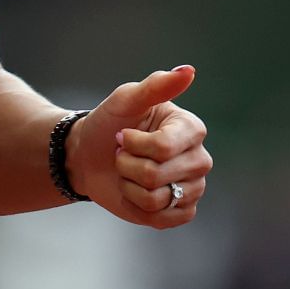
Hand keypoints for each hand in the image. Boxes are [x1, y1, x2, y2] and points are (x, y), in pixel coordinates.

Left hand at [70, 66, 211, 227]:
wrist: (90, 156)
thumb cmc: (109, 123)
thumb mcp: (125, 100)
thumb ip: (156, 86)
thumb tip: (188, 70)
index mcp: (191, 128)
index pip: (163, 147)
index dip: (132, 144)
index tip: (122, 134)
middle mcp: (199, 158)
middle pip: (156, 175)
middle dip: (126, 165)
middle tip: (123, 154)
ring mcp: (193, 187)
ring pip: (155, 199)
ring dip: (128, 185)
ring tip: (127, 172)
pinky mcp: (181, 211)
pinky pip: (160, 218)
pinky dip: (136, 206)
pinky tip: (134, 191)